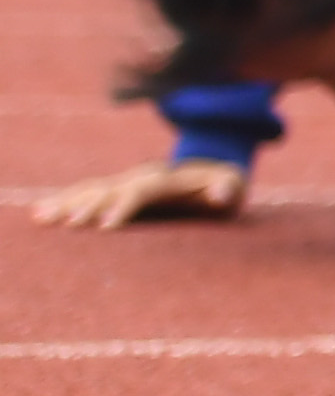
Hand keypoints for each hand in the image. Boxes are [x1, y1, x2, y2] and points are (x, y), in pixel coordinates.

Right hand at [32, 159, 246, 229]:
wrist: (211, 170)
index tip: (107, 225)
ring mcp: (125, 182)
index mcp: (168, 179)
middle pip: (110, 190)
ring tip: (42, 217)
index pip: (143, 191)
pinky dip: (63, 201)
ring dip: (67, 203)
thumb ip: (227, 189)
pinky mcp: (116, 190)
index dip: (125, 205)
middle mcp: (141, 177)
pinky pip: (86, 193)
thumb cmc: (224, 185)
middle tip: (68, 224)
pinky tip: (40, 213)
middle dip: (88, 206)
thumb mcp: (233, 186)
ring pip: (91, 190)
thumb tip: (220, 195)